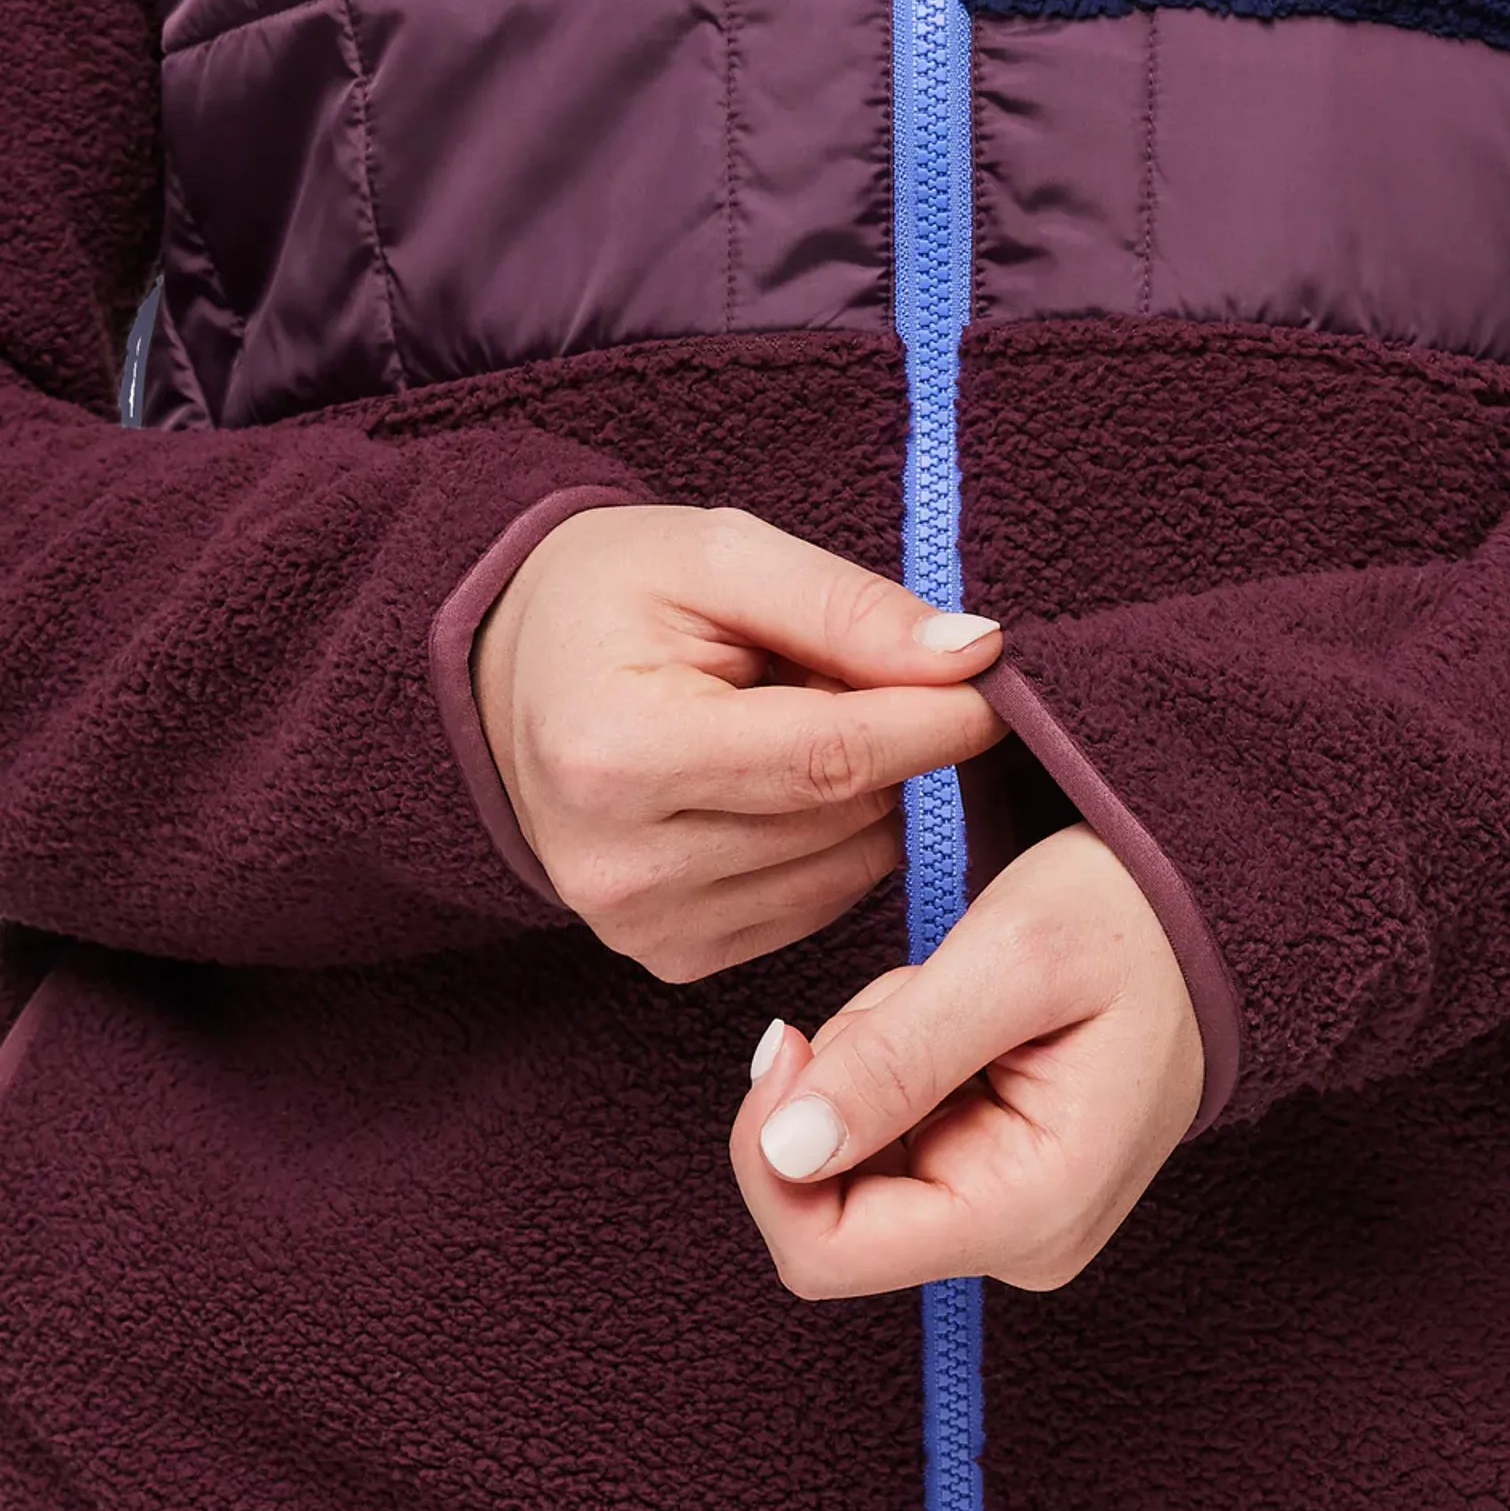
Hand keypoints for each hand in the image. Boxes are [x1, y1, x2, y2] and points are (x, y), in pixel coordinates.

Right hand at [474, 504, 1006, 979]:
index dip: (934, 722)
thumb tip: (976, 659)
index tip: (995, 686)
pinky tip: (779, 785)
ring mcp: (642, 925)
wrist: (514, 669)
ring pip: (846, 868)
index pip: (829, 758)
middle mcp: (620, 866)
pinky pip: (818, 902)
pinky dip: (832, 841)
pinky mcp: (670, 954)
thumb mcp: (722, 556)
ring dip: (862, 794)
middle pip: (843, 816)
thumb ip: (849, 608)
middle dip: (888, 743)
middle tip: (848, 674)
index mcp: (616, 755)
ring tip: (794, 719)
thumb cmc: (615, 597)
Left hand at [729, 823, 1204, 1296]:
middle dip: (839, 1083)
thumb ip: (895, 1056)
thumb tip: (784, 1152)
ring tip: (955, 993)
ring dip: (869, 1059)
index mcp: (1034, 1209)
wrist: (1201, 913)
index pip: (825, 1252)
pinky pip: (883, 1134)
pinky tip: (958, 1014)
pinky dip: (892, 1061)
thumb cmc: (1129, 921)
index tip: (788, 1041)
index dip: (770, 1153)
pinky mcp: (991, 1182)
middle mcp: (1020, 1241)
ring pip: (848, 1159)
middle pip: (827, 1199)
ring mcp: (1006, 1217)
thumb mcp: (1011, 957)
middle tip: (917, 992)